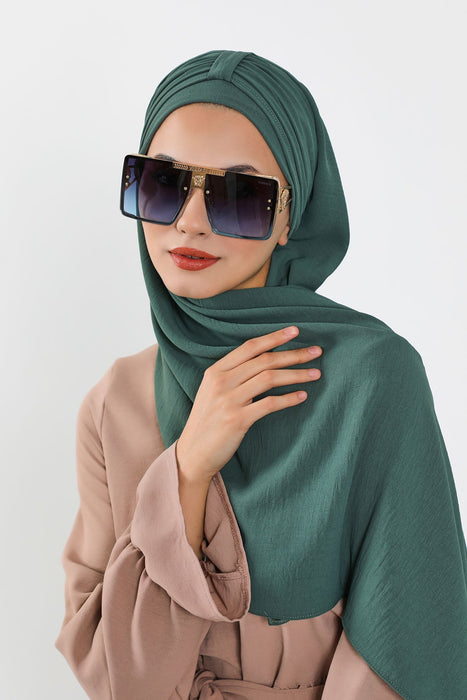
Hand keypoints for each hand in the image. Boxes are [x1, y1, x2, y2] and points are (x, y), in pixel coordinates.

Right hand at [175, 326, 321, 482]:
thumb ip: (233, 375)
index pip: (250, 347)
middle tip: (316, 352)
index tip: (295, 331)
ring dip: (296, 375)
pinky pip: (269, 404)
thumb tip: (264, 361)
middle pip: (264, 360)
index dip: (274, 337)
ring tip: (316, 374)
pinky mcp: (237, 420)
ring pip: (270, 378)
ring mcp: (228, 401)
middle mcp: (221, 382)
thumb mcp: (212, 391)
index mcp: (215, 371)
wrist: (193, 453)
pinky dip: (288, 399)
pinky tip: (302, 396)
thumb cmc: (207, 421)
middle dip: (293, 354)